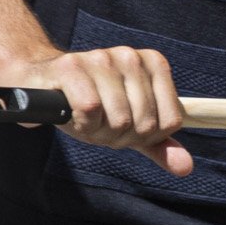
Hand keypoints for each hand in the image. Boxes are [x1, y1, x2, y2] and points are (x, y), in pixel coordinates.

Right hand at [8, 46, 192, 176]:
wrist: (39, 83)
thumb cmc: (89, 105)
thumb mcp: (128, 125)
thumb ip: (157, 144)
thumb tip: (186, 167)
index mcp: (153, 64)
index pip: (170, 121)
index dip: (145, 137)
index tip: (124, 128)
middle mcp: (131, 57)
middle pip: (144, 123)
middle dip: (119, 136)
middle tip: (99, 125)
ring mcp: (102, 58)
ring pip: (119, 118)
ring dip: (98, 132)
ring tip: (85, 119)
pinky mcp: (72, 67)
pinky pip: (90, 110)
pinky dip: (81, 123)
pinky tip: (71, 114)